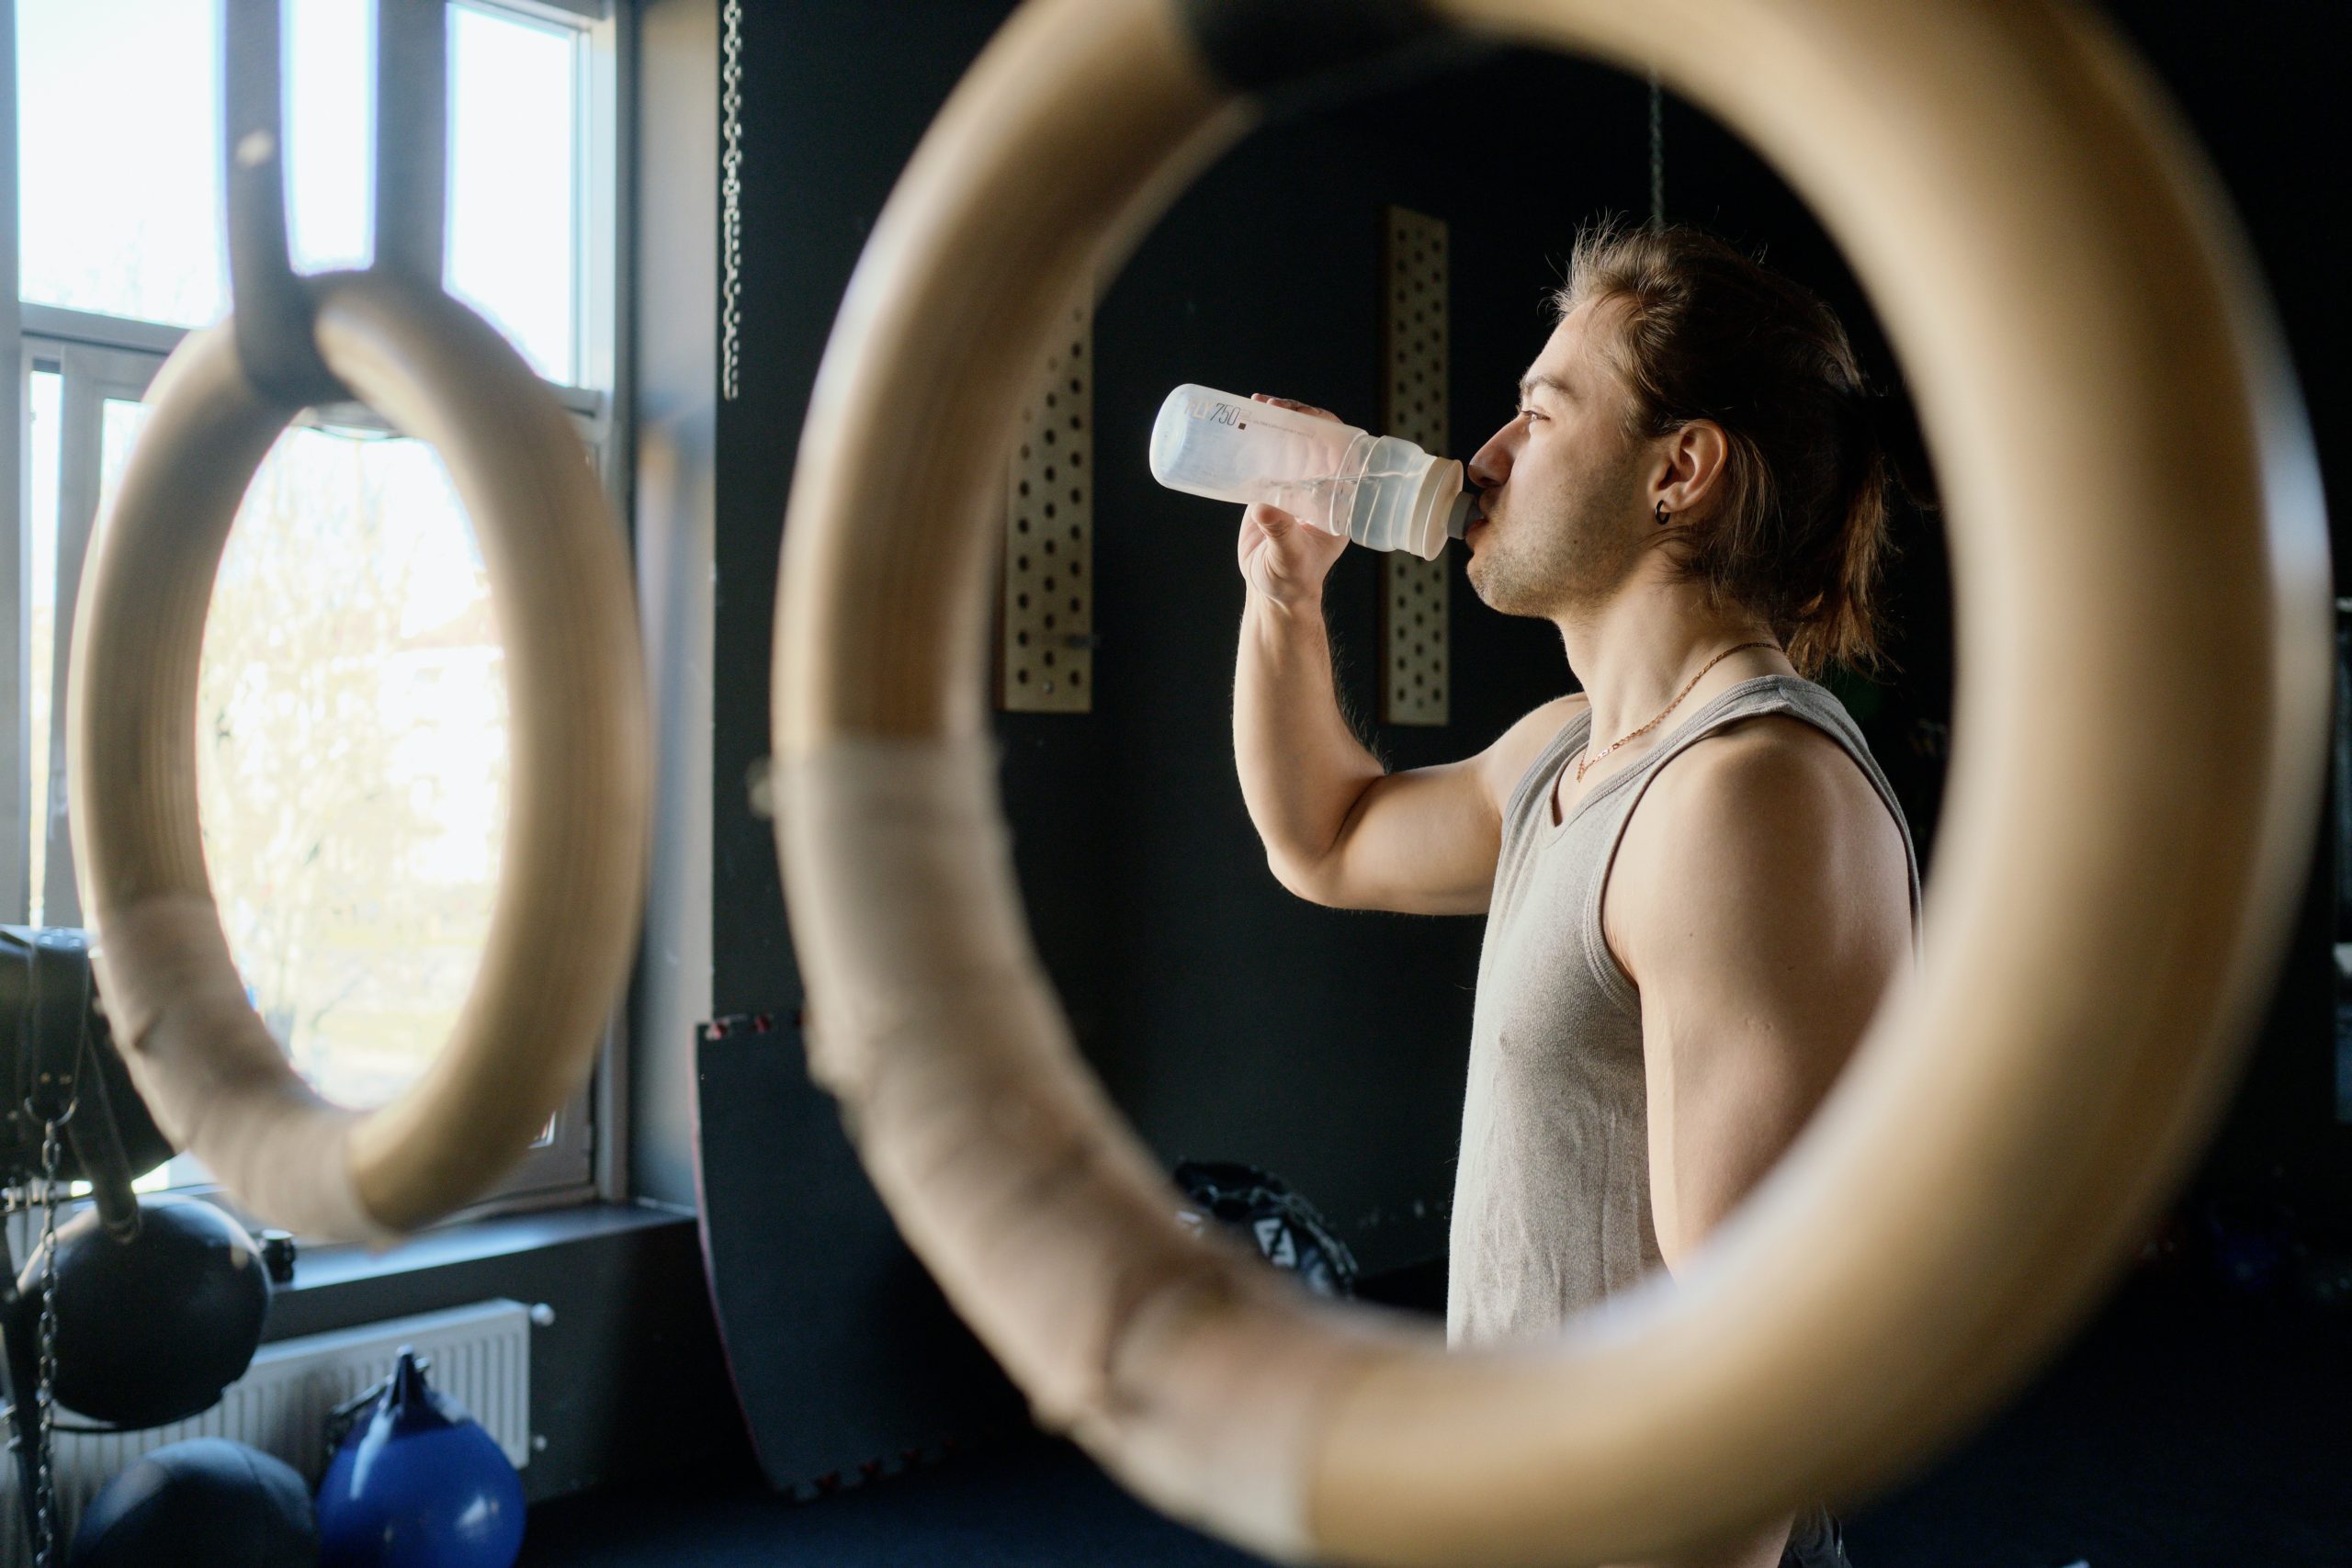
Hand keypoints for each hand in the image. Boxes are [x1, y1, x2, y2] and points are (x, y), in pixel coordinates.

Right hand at [1235, 394, 1351, 607]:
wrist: (1270, 594)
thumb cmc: (1289, 582)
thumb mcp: (1288, 559)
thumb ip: (1281, 534)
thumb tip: (1265, 506)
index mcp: (1339, 501)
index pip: (1342, 452)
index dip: (1326, 427)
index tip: (1304, 414)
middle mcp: (1321, 489)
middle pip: (1316, 440)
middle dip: (1297, 416)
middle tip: (1272, 404)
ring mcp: (1297, 487)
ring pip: (1293, 444)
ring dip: (1277, 421)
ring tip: (1256, 403)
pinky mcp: (1272, 491)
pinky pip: (1270, 458)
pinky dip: (1258, 438)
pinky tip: (1243, 423)